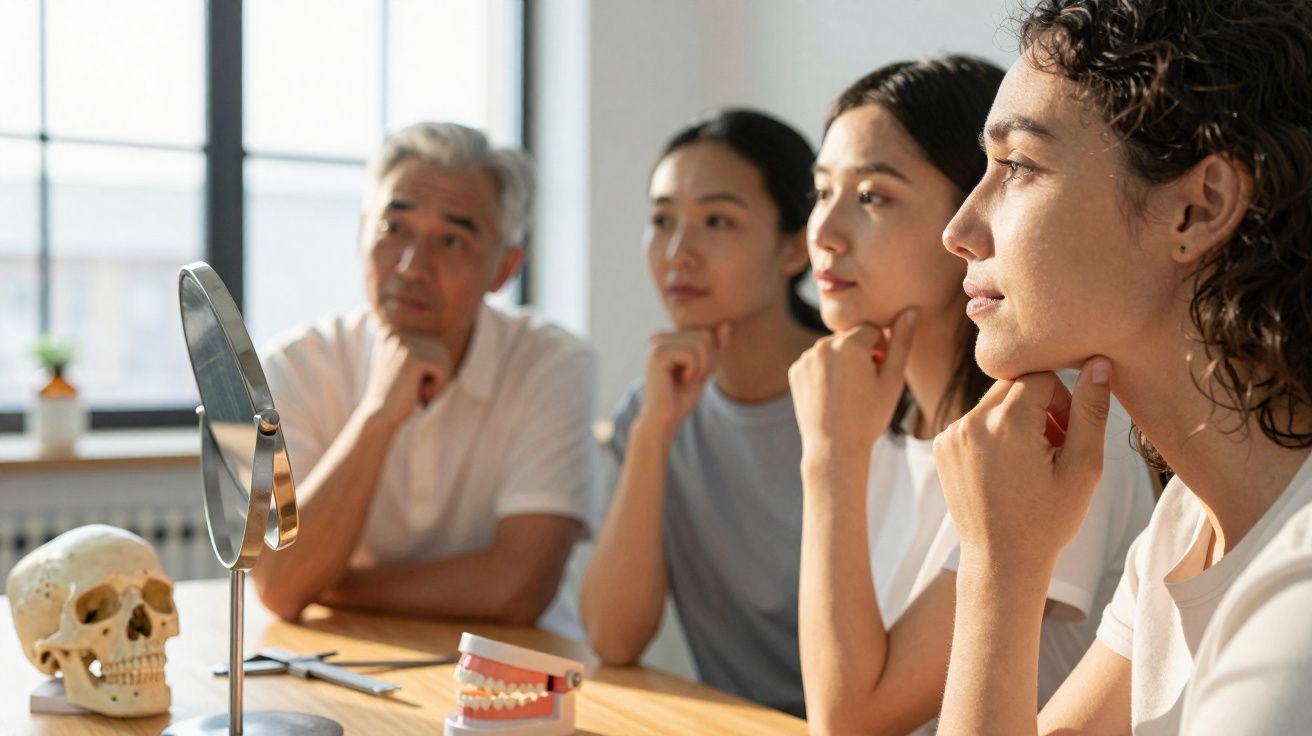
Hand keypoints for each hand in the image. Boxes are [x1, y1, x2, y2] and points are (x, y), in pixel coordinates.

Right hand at [359, 328, 452, 426]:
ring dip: (437, 381)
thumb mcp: (407, 365)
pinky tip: (418, 393)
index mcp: (393, 332)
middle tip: (416, 389)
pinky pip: (443, 369)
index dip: (430, 368)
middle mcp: (397, 333)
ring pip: (443, 359)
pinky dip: (437, 387)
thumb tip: (447, 331)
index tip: (410, 380)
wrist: (379, 415)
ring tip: (416, 390)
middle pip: (440, 350)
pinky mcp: (412, 358)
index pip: (433, 345)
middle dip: (436, 374)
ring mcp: (403, 344)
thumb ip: (422, 349)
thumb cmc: (397, 394)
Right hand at [634, 325, 729, 437]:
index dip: (710, 358)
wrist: (664, 420)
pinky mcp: (657, 354)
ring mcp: (656, 344)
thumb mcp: (705, 368)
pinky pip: (692, 354)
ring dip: (701, 368)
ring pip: (701, 344)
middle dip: (707, 362)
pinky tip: (680, 382)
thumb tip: (726, 324)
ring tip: (685, 381)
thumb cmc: (682, 397)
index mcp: (667, 338)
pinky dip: (694, 371)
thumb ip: (715, 347)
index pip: (706, 333)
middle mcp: (659, 337)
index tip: (693, 375)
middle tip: (690, 379)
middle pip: (705, 336)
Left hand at [789, 309, 916, 460]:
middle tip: (866, 385)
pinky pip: (816, 362)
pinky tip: (832, 395)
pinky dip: (825, 372)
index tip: (880, 373)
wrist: (834, 449)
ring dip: (842, 362)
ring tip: (849, 392)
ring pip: (832, 350)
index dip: (881, 350)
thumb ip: (901, 341)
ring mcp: (806, 358)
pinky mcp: (795, 371)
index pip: (872, 330)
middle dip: (861, 353)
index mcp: (849, 344)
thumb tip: (911, 310)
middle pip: (850, 338)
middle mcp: (823, 345)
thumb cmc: (869, 416)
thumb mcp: (892, 380)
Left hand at [933, 358, 1112, 569]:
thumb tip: (1097, 363)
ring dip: (1016, 420)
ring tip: (1031, 460)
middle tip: (1053, 446)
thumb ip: (1090, 411)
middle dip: (1039, 406)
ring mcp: (950, 434)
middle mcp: (970, 421)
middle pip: (1013, 384)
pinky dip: (993, 434)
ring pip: (993, 402)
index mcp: (1006, 422)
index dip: (1062, 401)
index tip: (1068, 435)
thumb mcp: (1083, 466)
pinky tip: (1007, 469)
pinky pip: (973, 421)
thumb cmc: (1048, 519)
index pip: (1041, 376)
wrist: (1001, 560)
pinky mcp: (941, 447)